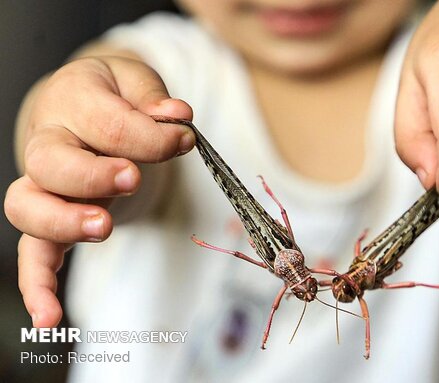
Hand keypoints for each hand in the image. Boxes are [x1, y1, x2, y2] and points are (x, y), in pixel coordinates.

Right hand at [4, 55, 193, 326]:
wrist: (82, 103)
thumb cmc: (114, 95)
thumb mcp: (136, 80)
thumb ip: (153, 98)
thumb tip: (177, 116)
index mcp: (72, 99)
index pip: (109, 123)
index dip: (152, 136)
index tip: (184, 139)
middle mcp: (47, 141)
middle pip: (52, 163)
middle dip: (94, 174)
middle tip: (133, 178)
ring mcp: (43, 183)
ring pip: (29, 206)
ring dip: (65, 222)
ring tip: (103, 228)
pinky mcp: (48, 216)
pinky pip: (32, 252)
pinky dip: (37, 284)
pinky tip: (49, 319)